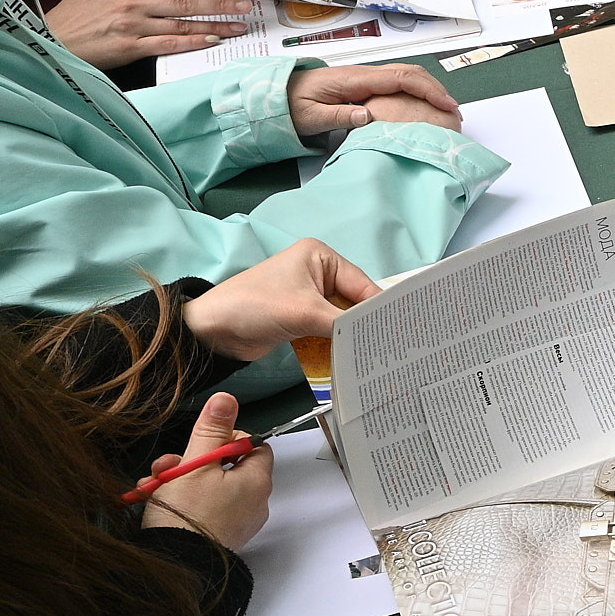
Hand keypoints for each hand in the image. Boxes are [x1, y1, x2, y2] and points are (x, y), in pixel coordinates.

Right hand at [45, 0, 254, 69]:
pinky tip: (211, 40)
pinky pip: (169, 44)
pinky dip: (192, 42)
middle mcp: (133, 5)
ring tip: (238, 24)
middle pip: (182, 2)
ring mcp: (134, 27)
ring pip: (181, 24)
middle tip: (245, 2)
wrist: (53, 42)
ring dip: (214, 25)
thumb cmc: (73, 14)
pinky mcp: (133, 48)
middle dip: (217, 2)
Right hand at [139, 392, 273, 551]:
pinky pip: (201, 507)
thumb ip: (210, 432)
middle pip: (226, 466)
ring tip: (155, 484)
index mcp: (256, 481)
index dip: (227, 438)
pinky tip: (155, 501)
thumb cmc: (188, 516)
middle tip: (168, 466)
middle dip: (191, 460)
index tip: (202, 442)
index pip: (254, 446)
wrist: (176, 566)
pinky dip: (179, 500)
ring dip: (178, 479)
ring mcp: (235, 521)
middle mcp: (253, 502)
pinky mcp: (216, 535)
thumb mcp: (196, 465)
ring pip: (207, 486)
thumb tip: (226, 400)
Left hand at [184, 239, 377, 359]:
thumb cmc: (254, 307)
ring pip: (343, 320)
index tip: (404, 330)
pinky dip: (337, 344)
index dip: (380, 308)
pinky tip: (352, 358)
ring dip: (351, 337)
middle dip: (366, 325)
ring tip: (377, 356)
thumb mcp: (305, 312)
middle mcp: (317, 273)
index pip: (362, 284)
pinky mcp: (301, 318)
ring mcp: (309, 297)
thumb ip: (345, 323)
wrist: (211, 331)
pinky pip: (329, 331)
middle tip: (393, 347)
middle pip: (355, 303)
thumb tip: (378, 337)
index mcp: (320, 257)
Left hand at [288, 63, 463, 136]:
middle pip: (409, 72)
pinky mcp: (363, 85)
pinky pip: (395, 83)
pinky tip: (423, 104)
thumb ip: (338, 117)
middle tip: (454, 110)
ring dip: (428, 88)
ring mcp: (364, 78)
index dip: (428, 90)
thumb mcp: (309, 117)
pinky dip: (416, 90)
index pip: (399, 78)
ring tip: (444, 108)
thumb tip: (368, 117)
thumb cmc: (289, 105)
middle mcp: (362, 74)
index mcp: (353, 79)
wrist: (274, 94)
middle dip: (436, 88)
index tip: (447, 105)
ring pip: (405, 75)